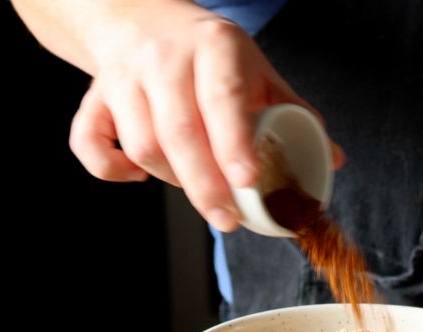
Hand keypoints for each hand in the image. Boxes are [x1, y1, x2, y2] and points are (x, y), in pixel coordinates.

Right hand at [68, 0, 343, 230]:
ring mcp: (125, 79)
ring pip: (141, 145)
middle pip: (178, 134)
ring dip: (172, 179)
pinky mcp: (96, 98)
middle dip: (204, 187)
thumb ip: (293, 114)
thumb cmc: (210, 54)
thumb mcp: (256, 71)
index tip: (247, 181)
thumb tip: (333, 159)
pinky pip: (89, 143)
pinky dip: (111, 169)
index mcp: (214, 48)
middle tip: (227, 219)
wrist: (143, 19)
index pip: (222, 99)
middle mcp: (164, 61)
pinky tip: (138, 175)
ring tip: (199, 187)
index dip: (233, 144)